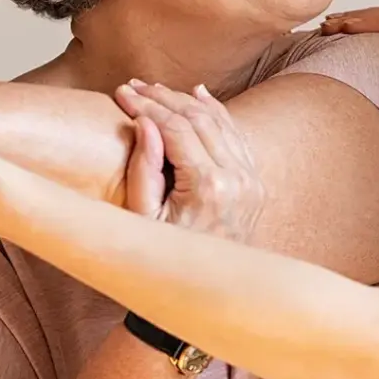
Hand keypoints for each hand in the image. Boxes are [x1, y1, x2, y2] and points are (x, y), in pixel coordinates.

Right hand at [116, 82, 263, 242]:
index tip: (122, 94)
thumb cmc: (165, 258)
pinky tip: (198, 95)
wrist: (206, 292)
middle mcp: (237, 179)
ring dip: (188, 101)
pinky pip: (236, 137)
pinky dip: (217, 114)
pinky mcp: (256, 183)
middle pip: (199, 119)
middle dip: (164, 98)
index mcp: (208, 187)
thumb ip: (143, 169)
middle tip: (134, 86)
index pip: (176, 129)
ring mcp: (251, 180)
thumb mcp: (143, 219)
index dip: (147, 107)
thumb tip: (145, 122)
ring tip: (156, 89)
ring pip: (221, 123)